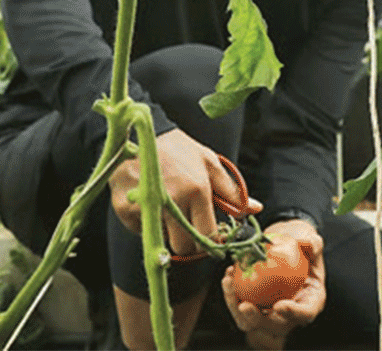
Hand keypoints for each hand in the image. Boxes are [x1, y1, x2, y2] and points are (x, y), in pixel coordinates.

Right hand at [108, 128, 262, 256]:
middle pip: (184, 246)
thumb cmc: (179, 150)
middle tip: (189, 230)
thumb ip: (232, 191)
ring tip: (169, 209)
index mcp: (197, 190)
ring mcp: (147, 206)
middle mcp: (172, 200)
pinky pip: (141, 230)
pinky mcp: (124, 209)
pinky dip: (148, 223)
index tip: (210, 240)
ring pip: (162, 241)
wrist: (139, 134)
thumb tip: (256, 209)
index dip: (211, 243)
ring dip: (168, 233)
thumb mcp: (209, 164)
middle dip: (189, 244)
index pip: (208, 235)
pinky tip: (150, 203)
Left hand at [223, 219, 325, 350]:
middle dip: (256, 319)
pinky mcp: (254, 305)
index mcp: (311, 301)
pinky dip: (231, 293)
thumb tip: (308, 244)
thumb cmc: (302, 245)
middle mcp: (290, 312)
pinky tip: (228, 275)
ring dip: (235, 305)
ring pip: (250, 321)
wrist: (287, 246)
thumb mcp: (311, 241)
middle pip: (274, 325)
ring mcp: (270, 311)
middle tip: (244, 305)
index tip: (280, 305)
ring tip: (229, 283)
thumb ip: (313, 243)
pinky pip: (239, 306)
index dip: (294, 313)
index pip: (305, 313)